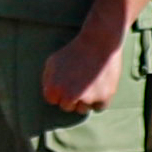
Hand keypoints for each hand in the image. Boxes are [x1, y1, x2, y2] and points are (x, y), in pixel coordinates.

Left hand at [39, 0, 132, 114]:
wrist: (99, 42)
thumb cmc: (75, 51)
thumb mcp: (52, 62)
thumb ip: (47, 80)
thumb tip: (50, 97)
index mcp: (54, 88)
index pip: (53, 101)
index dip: (60, 91)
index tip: (67, 80)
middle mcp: (69, 96)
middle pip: (67, 107)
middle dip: (71, 97)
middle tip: (79, 81)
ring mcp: (87, 99)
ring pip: (82, 109)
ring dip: (85, 100)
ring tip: (89, 82)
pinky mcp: (103, 98)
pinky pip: (98, 107)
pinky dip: (99, 100)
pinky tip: (99, 86)